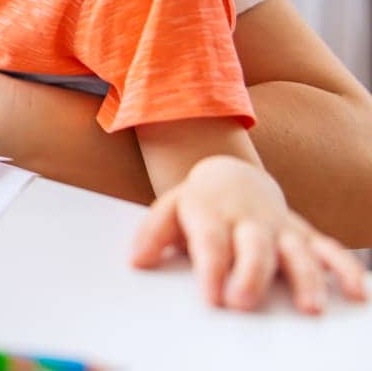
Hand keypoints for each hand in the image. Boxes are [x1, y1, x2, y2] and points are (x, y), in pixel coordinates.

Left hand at [131, 155, 368, 312]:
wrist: (230, 177)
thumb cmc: (197, 206)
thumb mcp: (168, 210)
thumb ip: (152, 235)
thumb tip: (136, 262)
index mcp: (211, 214)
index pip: (211, 242)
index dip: (212, 269)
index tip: (212, 298)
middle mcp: (249, 221)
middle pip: (254, 247)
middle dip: (252, 275)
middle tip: (246, 304)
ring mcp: (280, 227)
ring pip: (297, 251)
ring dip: (305, 279)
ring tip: (309, 309)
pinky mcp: (304, 234)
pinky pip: (328, 249)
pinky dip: (344, 268)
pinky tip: (355, 293)